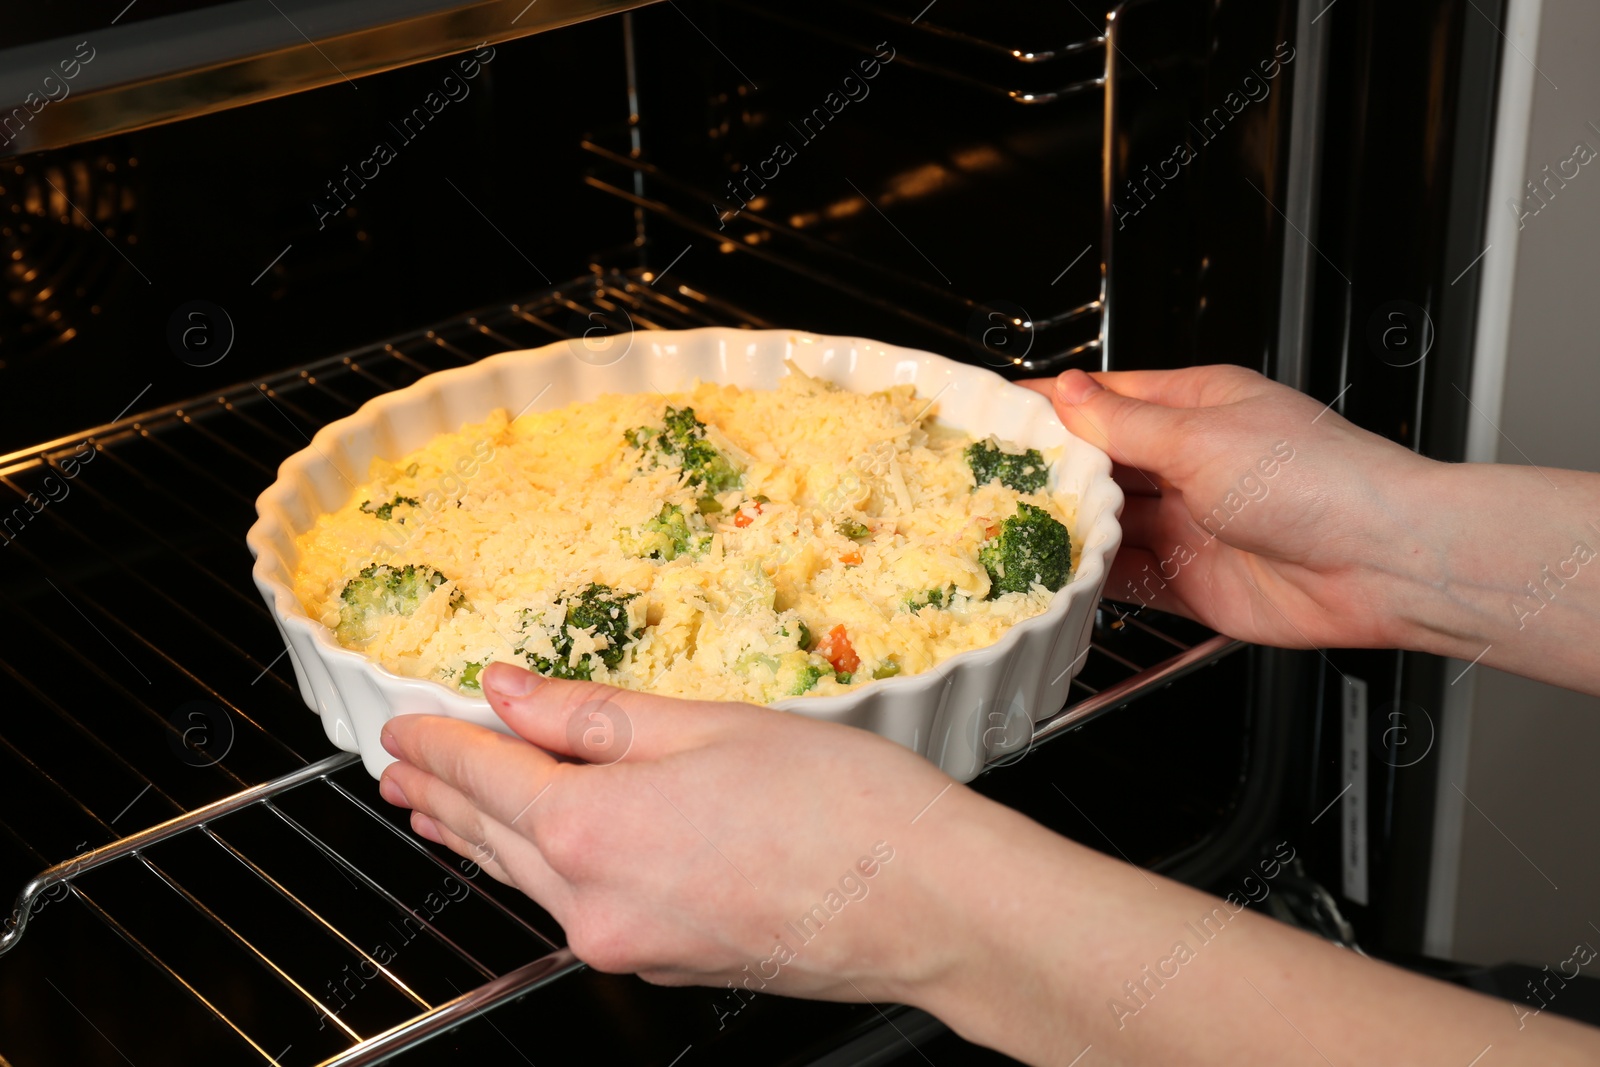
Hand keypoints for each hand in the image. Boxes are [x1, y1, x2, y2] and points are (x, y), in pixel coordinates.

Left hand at [377, 662, 973, 1004]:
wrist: (927, 905)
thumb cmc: (842, 807)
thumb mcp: (709, 727)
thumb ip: (593, 715)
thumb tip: (509, 693)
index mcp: (596, 829)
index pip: (485, 775)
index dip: (437, 741)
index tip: (404, 722)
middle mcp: (594, 904)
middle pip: (492, 835)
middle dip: (438, 795)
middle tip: (395, 769)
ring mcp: (628, 945)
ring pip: (527, 880)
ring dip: (475, 839)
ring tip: (433, 817)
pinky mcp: (665, 964)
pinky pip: (574, 908)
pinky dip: (537, 870)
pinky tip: (534, 856)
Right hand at [1023, 366, 1437, 650]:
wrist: (1382, 563)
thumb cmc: (1319, 480)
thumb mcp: (1201, 438)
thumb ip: (1122, 425)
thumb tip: (1066, 392)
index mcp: (1196, 407)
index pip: (1103, 399)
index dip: (1048, 406)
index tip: (993, 412)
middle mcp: (1191, 462)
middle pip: (1099, 465)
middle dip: (1049, 474)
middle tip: (987, 482)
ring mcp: (1191, 523)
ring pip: (1108, 524)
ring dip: (1068, 530)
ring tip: (1013, 532)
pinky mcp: (1193, 581)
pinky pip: (1128, 580)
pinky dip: (1094, 581)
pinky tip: (1060, 578)